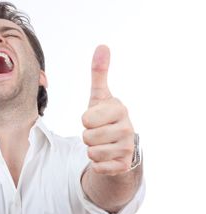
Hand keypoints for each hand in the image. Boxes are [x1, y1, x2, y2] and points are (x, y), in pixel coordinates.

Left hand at [81, 45, 133, 175]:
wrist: (119, 145)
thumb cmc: (105, 118)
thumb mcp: (100, 97)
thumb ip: (99, 73)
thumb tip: (102, 46)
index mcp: (120, 109)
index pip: (86, 118)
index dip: (86, 120)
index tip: (96, 119)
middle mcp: (128, 128)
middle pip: (87, 137)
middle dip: (87, 136)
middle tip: (98, 133)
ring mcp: (128, 148)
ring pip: (91, 153)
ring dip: (91, 150)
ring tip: (102, 144)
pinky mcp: (124, 166)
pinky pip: (98, 167)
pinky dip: (97, 164)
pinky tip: (106, 157)